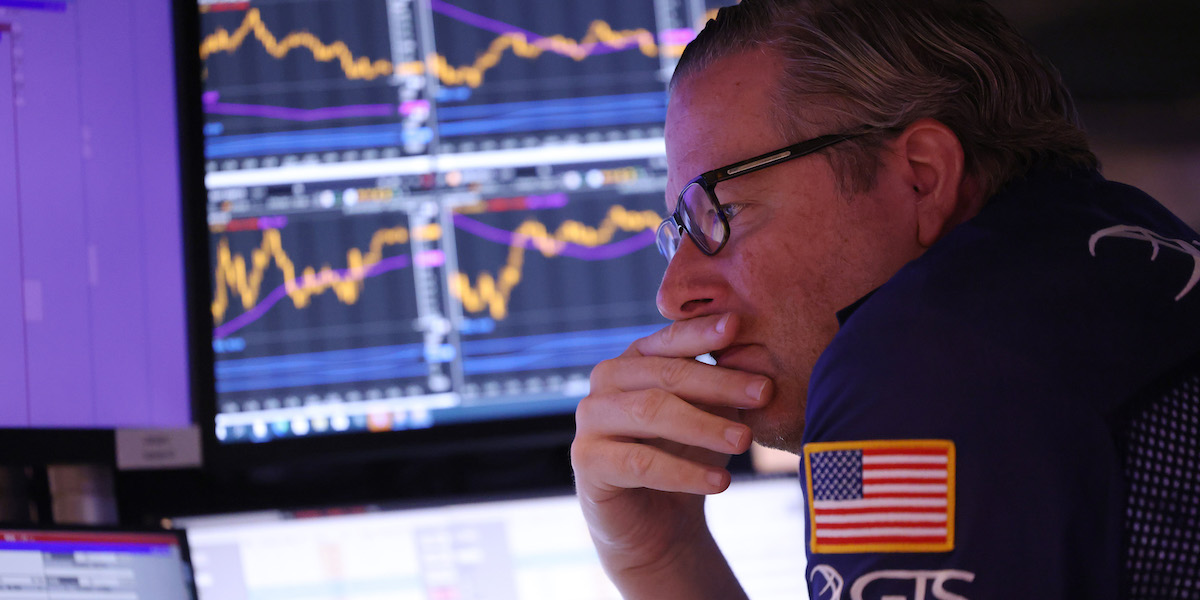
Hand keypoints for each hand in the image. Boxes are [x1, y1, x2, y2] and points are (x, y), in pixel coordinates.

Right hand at [571, 313, 771, 596]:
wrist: (658, 524)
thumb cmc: (686, 458)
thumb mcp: (709, 416)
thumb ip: (721, 389)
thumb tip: (757, 367)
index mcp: (634, 361)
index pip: (668, 340)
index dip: (701, 332)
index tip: (737, 326)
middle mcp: (605, 382)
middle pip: (663, 374)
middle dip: (718, 382)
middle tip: (763, 392)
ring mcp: (590, 420)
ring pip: (650, 411)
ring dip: (703, 425)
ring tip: (744, 441)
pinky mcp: (586, 460)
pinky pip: (639, 462)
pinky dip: (684, 472)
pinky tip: (721, 481)